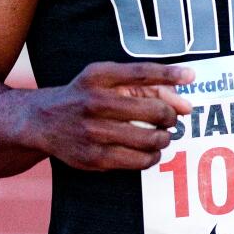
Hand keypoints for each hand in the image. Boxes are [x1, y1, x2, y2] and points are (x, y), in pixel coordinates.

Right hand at [30, 62, 194, 170]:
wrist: (42, 121)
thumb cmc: (86, 96)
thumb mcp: (108, 80)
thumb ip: (148, 87)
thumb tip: (186, 106)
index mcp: (99, 76)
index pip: (141, 72)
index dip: (170, 74)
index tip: (191, 76)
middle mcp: (94, 102)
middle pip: (153, 109)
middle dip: (170, 116)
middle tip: (170, 119)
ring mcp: (93, 132)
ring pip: (150, 138)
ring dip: (164, 138)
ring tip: (162, 135)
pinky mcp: (93, 158)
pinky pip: (139, 161)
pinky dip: (152, 156)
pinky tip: (150, 151)